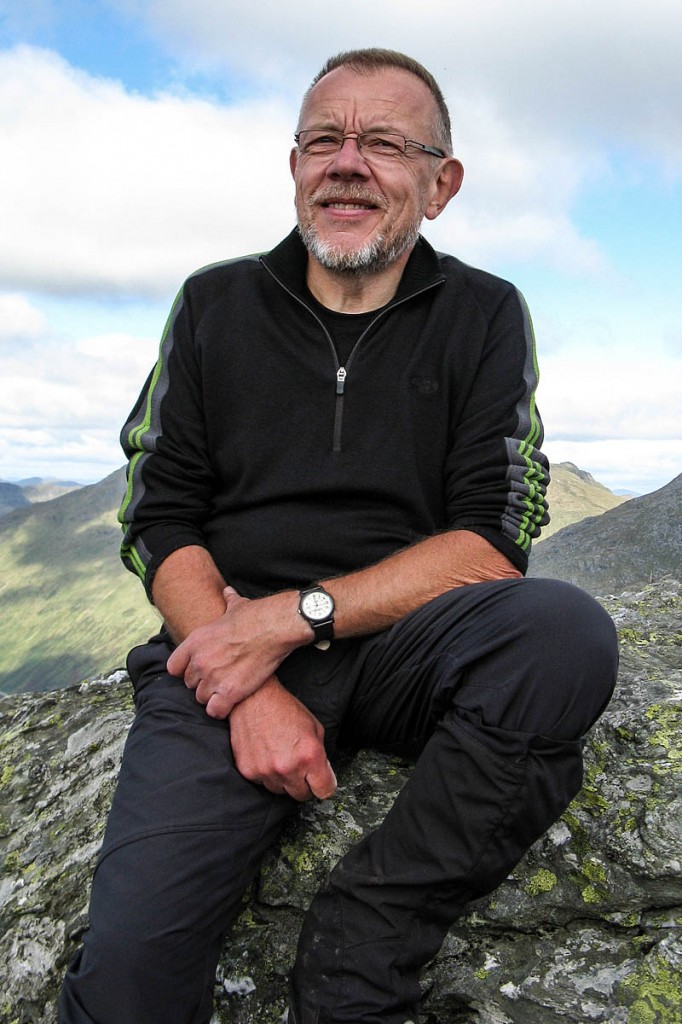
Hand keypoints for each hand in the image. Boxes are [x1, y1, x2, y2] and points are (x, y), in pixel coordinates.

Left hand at [167, 587, 303, 718]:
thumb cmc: (256, 616)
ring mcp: (213, 678)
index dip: (185, 670)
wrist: (274, 628)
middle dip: (202, 683)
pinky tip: (231, 702)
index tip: (198, 670)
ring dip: (213, 696)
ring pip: (201, 698)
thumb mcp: (236, 606)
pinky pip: (215, 710)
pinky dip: (222, 709)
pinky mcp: (230, 692)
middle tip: (219, 678)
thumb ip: (227, 601)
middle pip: (189, 684)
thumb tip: (227, 591)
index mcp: (195, 642)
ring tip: (227, 689)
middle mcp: (199, 661)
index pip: (173, 667)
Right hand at [229, 678, 336, 801]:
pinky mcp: (249, 771)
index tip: (322, 782)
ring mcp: (267, 771)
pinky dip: (265, 773)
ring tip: (279, 756)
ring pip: (281, 791)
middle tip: (299, 766)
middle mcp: (289, 767)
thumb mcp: (314, 727)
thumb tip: (322, 774)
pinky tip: (265, 755)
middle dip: (304, 783)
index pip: (325, 791)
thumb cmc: (285, 709)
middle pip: (302, 796)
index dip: (325, 786)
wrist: (254, 698)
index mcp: (310, 756)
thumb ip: (321, 755)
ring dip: (283, 779)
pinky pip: (262, 783)